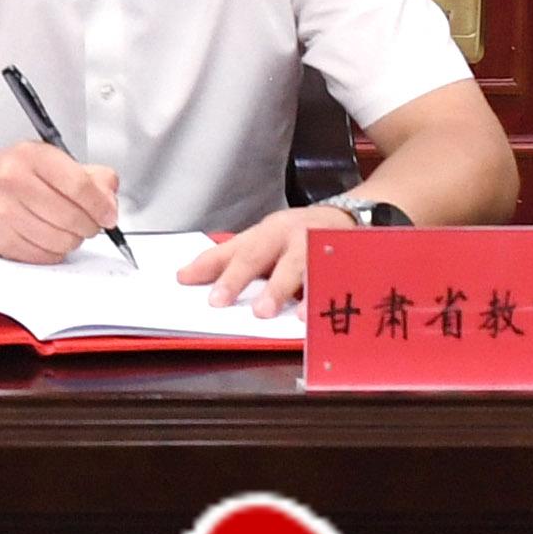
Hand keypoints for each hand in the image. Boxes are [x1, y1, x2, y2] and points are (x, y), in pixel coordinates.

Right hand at [0, 141, 120, 263]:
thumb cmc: (8, 176)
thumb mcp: (46, 160)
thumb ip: (87, 175)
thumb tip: (110, 198)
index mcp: (32, 156)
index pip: (79, 185)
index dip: (101, 205)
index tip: (109, 215)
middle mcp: (15, 180)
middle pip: (73, 217)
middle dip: (89, 226)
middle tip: (88, 223)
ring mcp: (5, 211)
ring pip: (62, 240)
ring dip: (71, 239)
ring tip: (62, 228)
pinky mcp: (1, 239)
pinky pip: (45, 255)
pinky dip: (53, 251)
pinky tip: (45, 237)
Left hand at [181, 204, 340, 316]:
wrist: (347, 217)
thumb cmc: (294, 234)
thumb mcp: (260, 240)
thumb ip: (224, 258)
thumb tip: (184, 276)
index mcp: (267, 232)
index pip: (239, 251)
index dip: (218, 270)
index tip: (196, 289)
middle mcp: (290, 237)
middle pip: (265, 256)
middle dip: (246, 280)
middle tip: (233, 305)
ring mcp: (318, 247)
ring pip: (302, 267)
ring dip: (289, 290)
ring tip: (280, 313)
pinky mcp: (343, 260)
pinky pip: (335, 278)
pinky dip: (325, 296)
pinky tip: (314, 316)